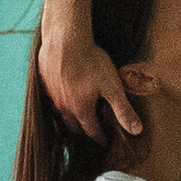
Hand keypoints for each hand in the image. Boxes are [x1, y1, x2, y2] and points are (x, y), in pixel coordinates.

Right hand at [38, 15, 139, 141]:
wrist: (65, 38)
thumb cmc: (90, 61)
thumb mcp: (112, 86)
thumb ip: (123, 110)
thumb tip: (137, 131)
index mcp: (81, 110)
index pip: (92, 132)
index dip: (101, 138)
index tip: (106, 142)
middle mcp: (63, 107)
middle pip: (74, 127)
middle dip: (85, 130)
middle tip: (94, 129)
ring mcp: (51, 95)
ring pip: (60, 114)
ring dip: (70, 117)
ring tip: (79, 115)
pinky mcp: (43, 82)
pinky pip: (50, 99)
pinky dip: (59, 102)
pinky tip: (64, 94)